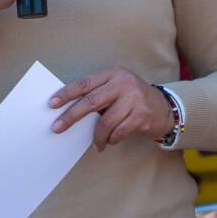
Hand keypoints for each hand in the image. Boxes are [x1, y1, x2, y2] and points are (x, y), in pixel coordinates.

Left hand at [49, 67, 175, 151]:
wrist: (164, 108)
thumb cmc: (133, 99)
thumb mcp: (117, 89)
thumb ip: (99, 95)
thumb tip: (70, 110)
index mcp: (114, 74)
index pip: (85, 83)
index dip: (67, 93)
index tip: (52, 104)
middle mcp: (124, 83)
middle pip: (91, 101)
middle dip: (72, 116)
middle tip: (58, 127)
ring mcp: (134, 99)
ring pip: (106, 121)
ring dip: (98, 136)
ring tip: (97, 143)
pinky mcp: (141, 115)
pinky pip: (118, 132)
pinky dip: (112, 139)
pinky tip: (111, 141)